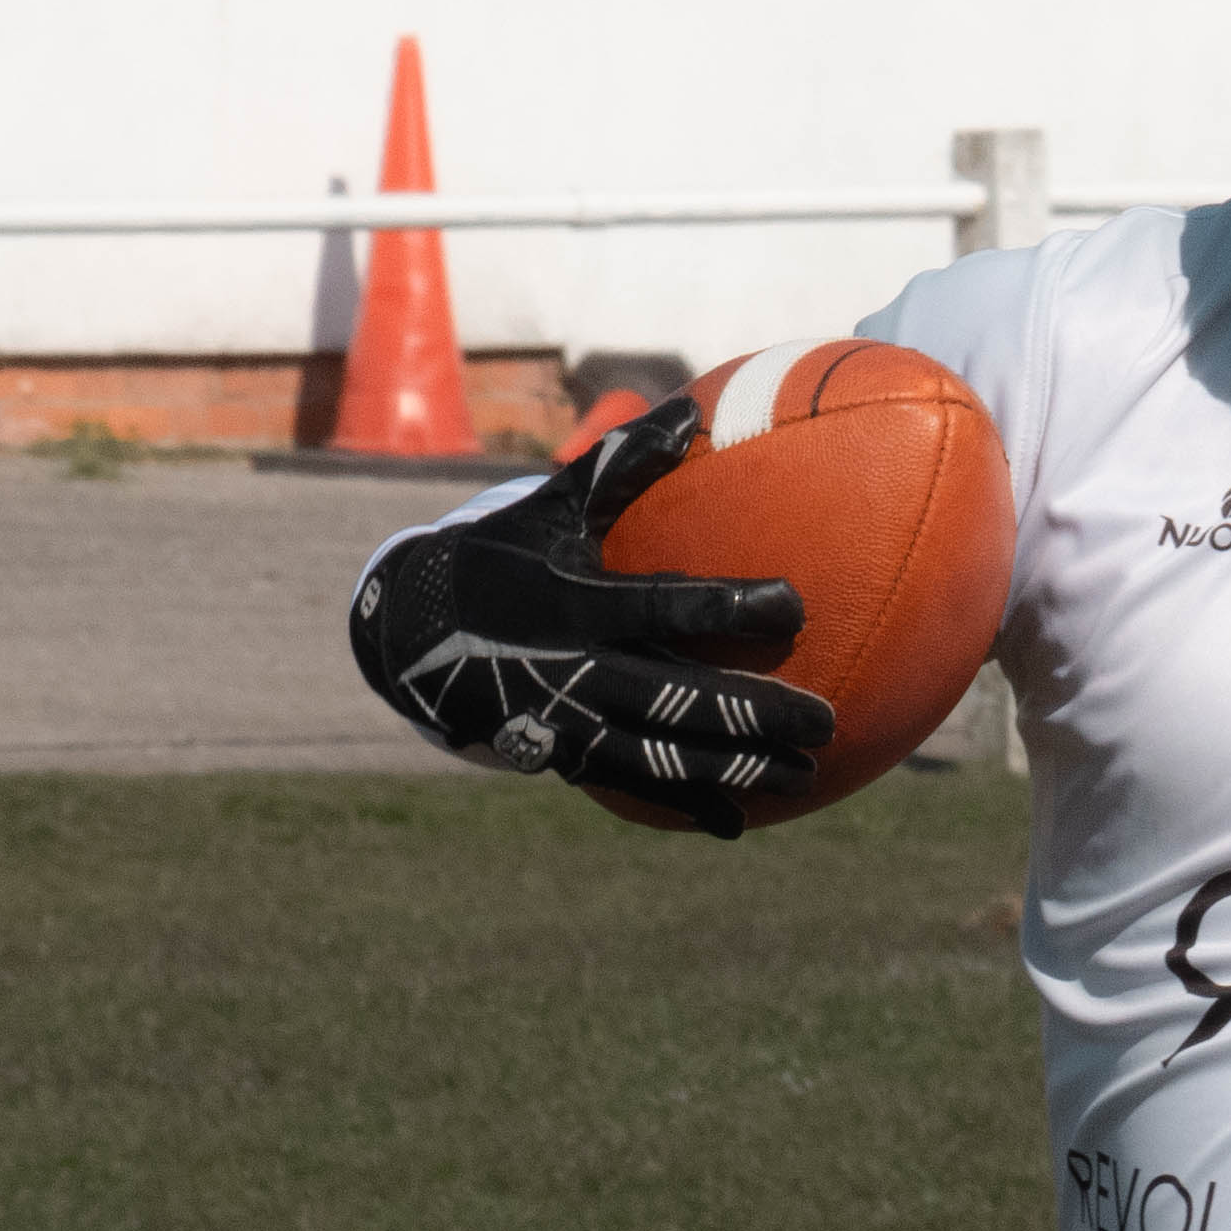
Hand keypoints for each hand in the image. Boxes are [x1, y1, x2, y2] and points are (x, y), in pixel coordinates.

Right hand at [344, 398, 834, 835]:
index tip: (795, 606)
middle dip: (754, 715)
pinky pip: (626, 784)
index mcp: (577, 601)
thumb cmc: (497, 557)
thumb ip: (619, 466)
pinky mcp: (556, 754)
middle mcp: (573, 667)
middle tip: (825, 722)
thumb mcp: (549, 507)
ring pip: (661, 755)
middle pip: (678, 700)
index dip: (729, 607)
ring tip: (803, 776)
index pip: (666, 605)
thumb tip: (690, 407)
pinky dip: (679, 804)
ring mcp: (564, 721)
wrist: (404, 633)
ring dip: (734, 771)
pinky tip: (733, 824)